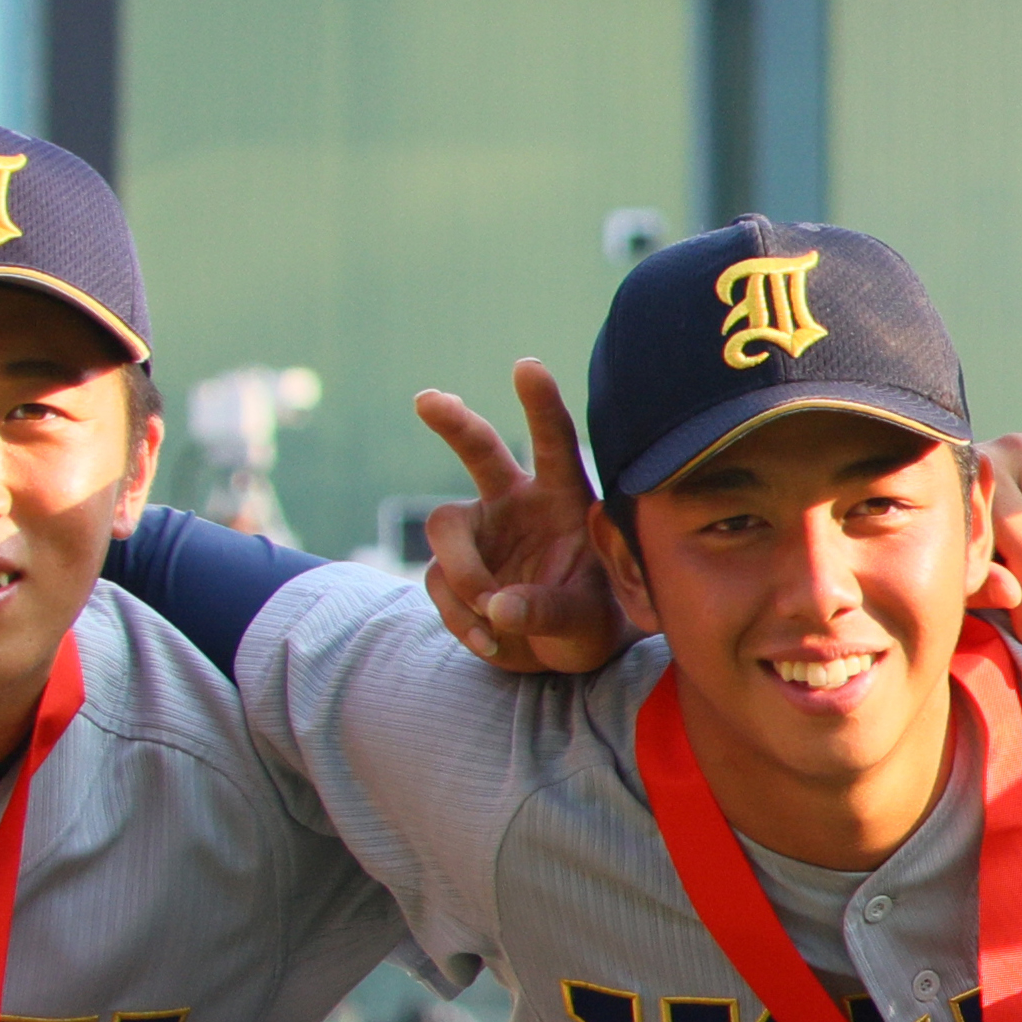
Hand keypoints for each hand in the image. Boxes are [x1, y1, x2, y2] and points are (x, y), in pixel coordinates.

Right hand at [410, 366, 635, 677]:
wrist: (561, 655)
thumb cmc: (593, 622)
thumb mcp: (587, 623)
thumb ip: (548, 611)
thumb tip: (498, 607)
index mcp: (564, 498)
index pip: (555, 444)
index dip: (541, 405)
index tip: (526, 366)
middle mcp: (516, 503)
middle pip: (479, 451)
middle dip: (454, 422)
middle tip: (428, 400)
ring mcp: (479, 532)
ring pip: (445, 530)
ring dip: (465, 577)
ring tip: (495, 619)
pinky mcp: (450, 567)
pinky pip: (438, 582)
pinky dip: (459, 617)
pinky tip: (489, 640)